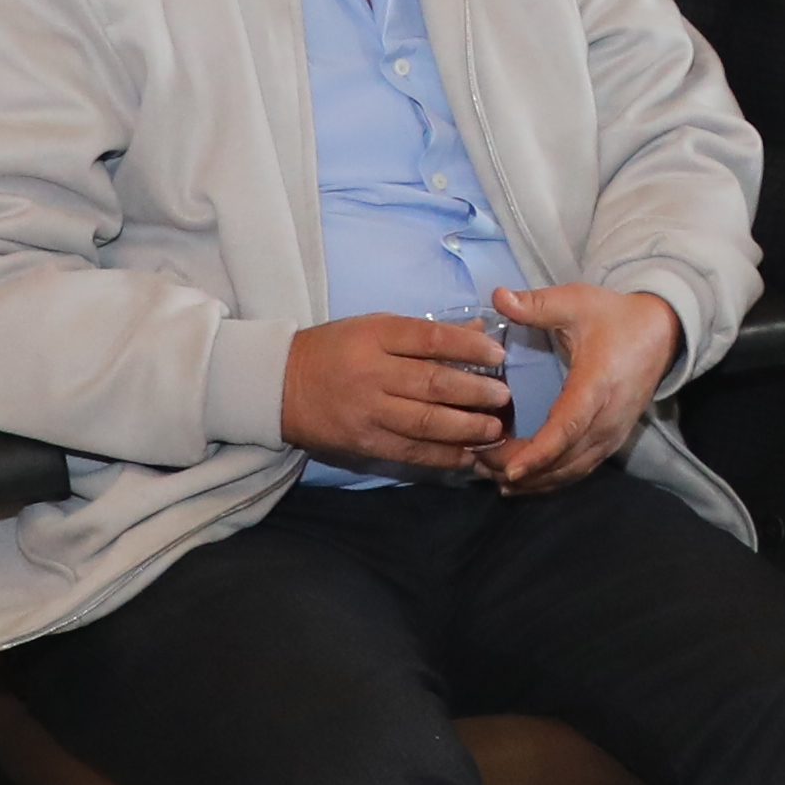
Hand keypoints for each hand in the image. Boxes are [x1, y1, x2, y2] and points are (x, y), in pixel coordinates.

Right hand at [281, 311, 516, 477]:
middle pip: (433, 383)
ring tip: (494, 429)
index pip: (430, 338)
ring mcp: (368, 411)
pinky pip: (411, 452)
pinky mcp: (364, 443)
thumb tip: (479, 332)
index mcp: (375, 336)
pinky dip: (442, 456)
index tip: (498, 353)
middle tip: (503, 397)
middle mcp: (373, 373)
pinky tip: (468, 456)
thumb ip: (424, 334)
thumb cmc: (335, 350)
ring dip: (466, 428)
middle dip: (475, 392)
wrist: (280, 387)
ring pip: (426, 422)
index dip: (469, 345)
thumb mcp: (373, 328)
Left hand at [489, 283, 682, 489]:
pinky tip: (519, 483)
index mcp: (597, 385)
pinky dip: (548, 481)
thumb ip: (537, 304)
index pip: (568, 427)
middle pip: (564, 459)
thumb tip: (497, 295)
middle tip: (478, 463)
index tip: (508, 468)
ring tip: (489, 475)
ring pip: (570, 471)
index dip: (538, 452)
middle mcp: (608, 419)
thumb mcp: (577, 302)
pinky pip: (578, 470)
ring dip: (532, 480)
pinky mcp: (611, 442)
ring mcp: (612, 435)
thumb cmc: (615, 317)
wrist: (662, 333)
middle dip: (521, 469)